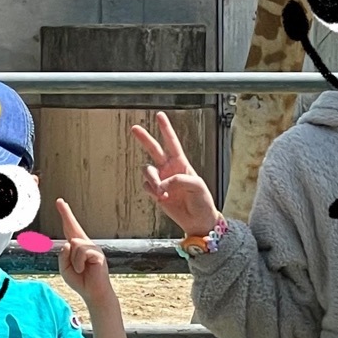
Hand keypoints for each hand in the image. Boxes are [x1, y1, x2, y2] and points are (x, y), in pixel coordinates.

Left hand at [55, 199, 116, 306]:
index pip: (70, 229)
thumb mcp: (65, 268)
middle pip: (73, 227)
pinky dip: (77, 264)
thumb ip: (63, 256)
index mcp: (77, 247)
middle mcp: (86, 244)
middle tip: (59, 201)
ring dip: (72, 260)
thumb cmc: (80, 281)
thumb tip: (68, 243)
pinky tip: (83, 270)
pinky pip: (81, 253)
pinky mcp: (98, 254)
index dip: (65, 215)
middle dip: (66, 214)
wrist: (93, 293)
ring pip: (74, 244)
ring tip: (79, 270)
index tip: (60, 202)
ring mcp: (93, 248)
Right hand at [131, 111, 221, 238]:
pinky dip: (152, 190)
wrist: (198, 221)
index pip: (172, 142)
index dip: (166, 129)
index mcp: (182, 163)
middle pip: (154, 149)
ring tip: (161, 191)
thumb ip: (179, 180)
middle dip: (145, 138)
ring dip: (152, 180)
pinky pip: (147, 186)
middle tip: (135, 128)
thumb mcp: (197, 186)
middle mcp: (169, 169)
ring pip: (148, 171)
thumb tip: (162, 183)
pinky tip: (160, 196)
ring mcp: (162, 180)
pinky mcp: (156, 193)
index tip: (159, 116)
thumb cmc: (202, 202)